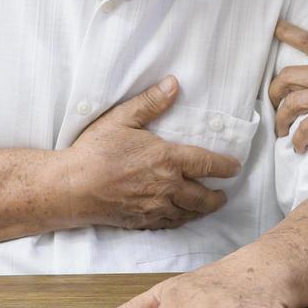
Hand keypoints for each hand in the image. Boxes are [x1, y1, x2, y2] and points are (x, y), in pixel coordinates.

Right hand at [65, 76, 241, 230]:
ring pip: (189, 213)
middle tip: (223, 195)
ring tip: (208, 206)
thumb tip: (173, 83)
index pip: (207, 164)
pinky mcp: (142, 221)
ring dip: (202, 210)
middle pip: (203, 196)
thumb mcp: (122, 119)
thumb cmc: (96, 151)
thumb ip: (150, 102)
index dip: (225, 166)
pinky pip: (170, 224)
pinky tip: (181, 217)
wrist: (73, 187)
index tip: (234, 167)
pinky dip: (181, 221)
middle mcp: (167, 186)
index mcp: (167, 159)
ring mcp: (156, 207)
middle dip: (217, 197)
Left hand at [269, 20, 307, 151]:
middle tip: (272, 101)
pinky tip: (298, 147)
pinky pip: (305, 128)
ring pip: (291, 103)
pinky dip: (298, 139)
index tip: (275, 27)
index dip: (289, 33)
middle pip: (288, 75)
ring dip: (281, 118)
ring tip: (281, 131)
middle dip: (274, 89)